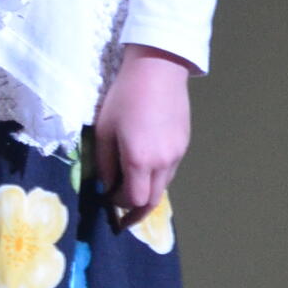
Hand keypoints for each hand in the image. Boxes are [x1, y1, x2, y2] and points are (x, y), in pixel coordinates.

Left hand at [93, 45, 191, 228]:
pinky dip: (156, 177)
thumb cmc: (124, 97)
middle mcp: (163, 162)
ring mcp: (177, 154)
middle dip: (136, 212)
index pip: (132, 199)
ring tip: (131, 191)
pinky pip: (170, 170)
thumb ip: (103, 162)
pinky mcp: (185, 144)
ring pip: (163, 186)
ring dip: (147, 193)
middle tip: (123, 218)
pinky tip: (144, 168)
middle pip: (152, 201)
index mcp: (139, 160)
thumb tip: (104, 185)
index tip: (106, 202)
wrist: (158, 69)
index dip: (118, 205)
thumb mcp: (104, 130)